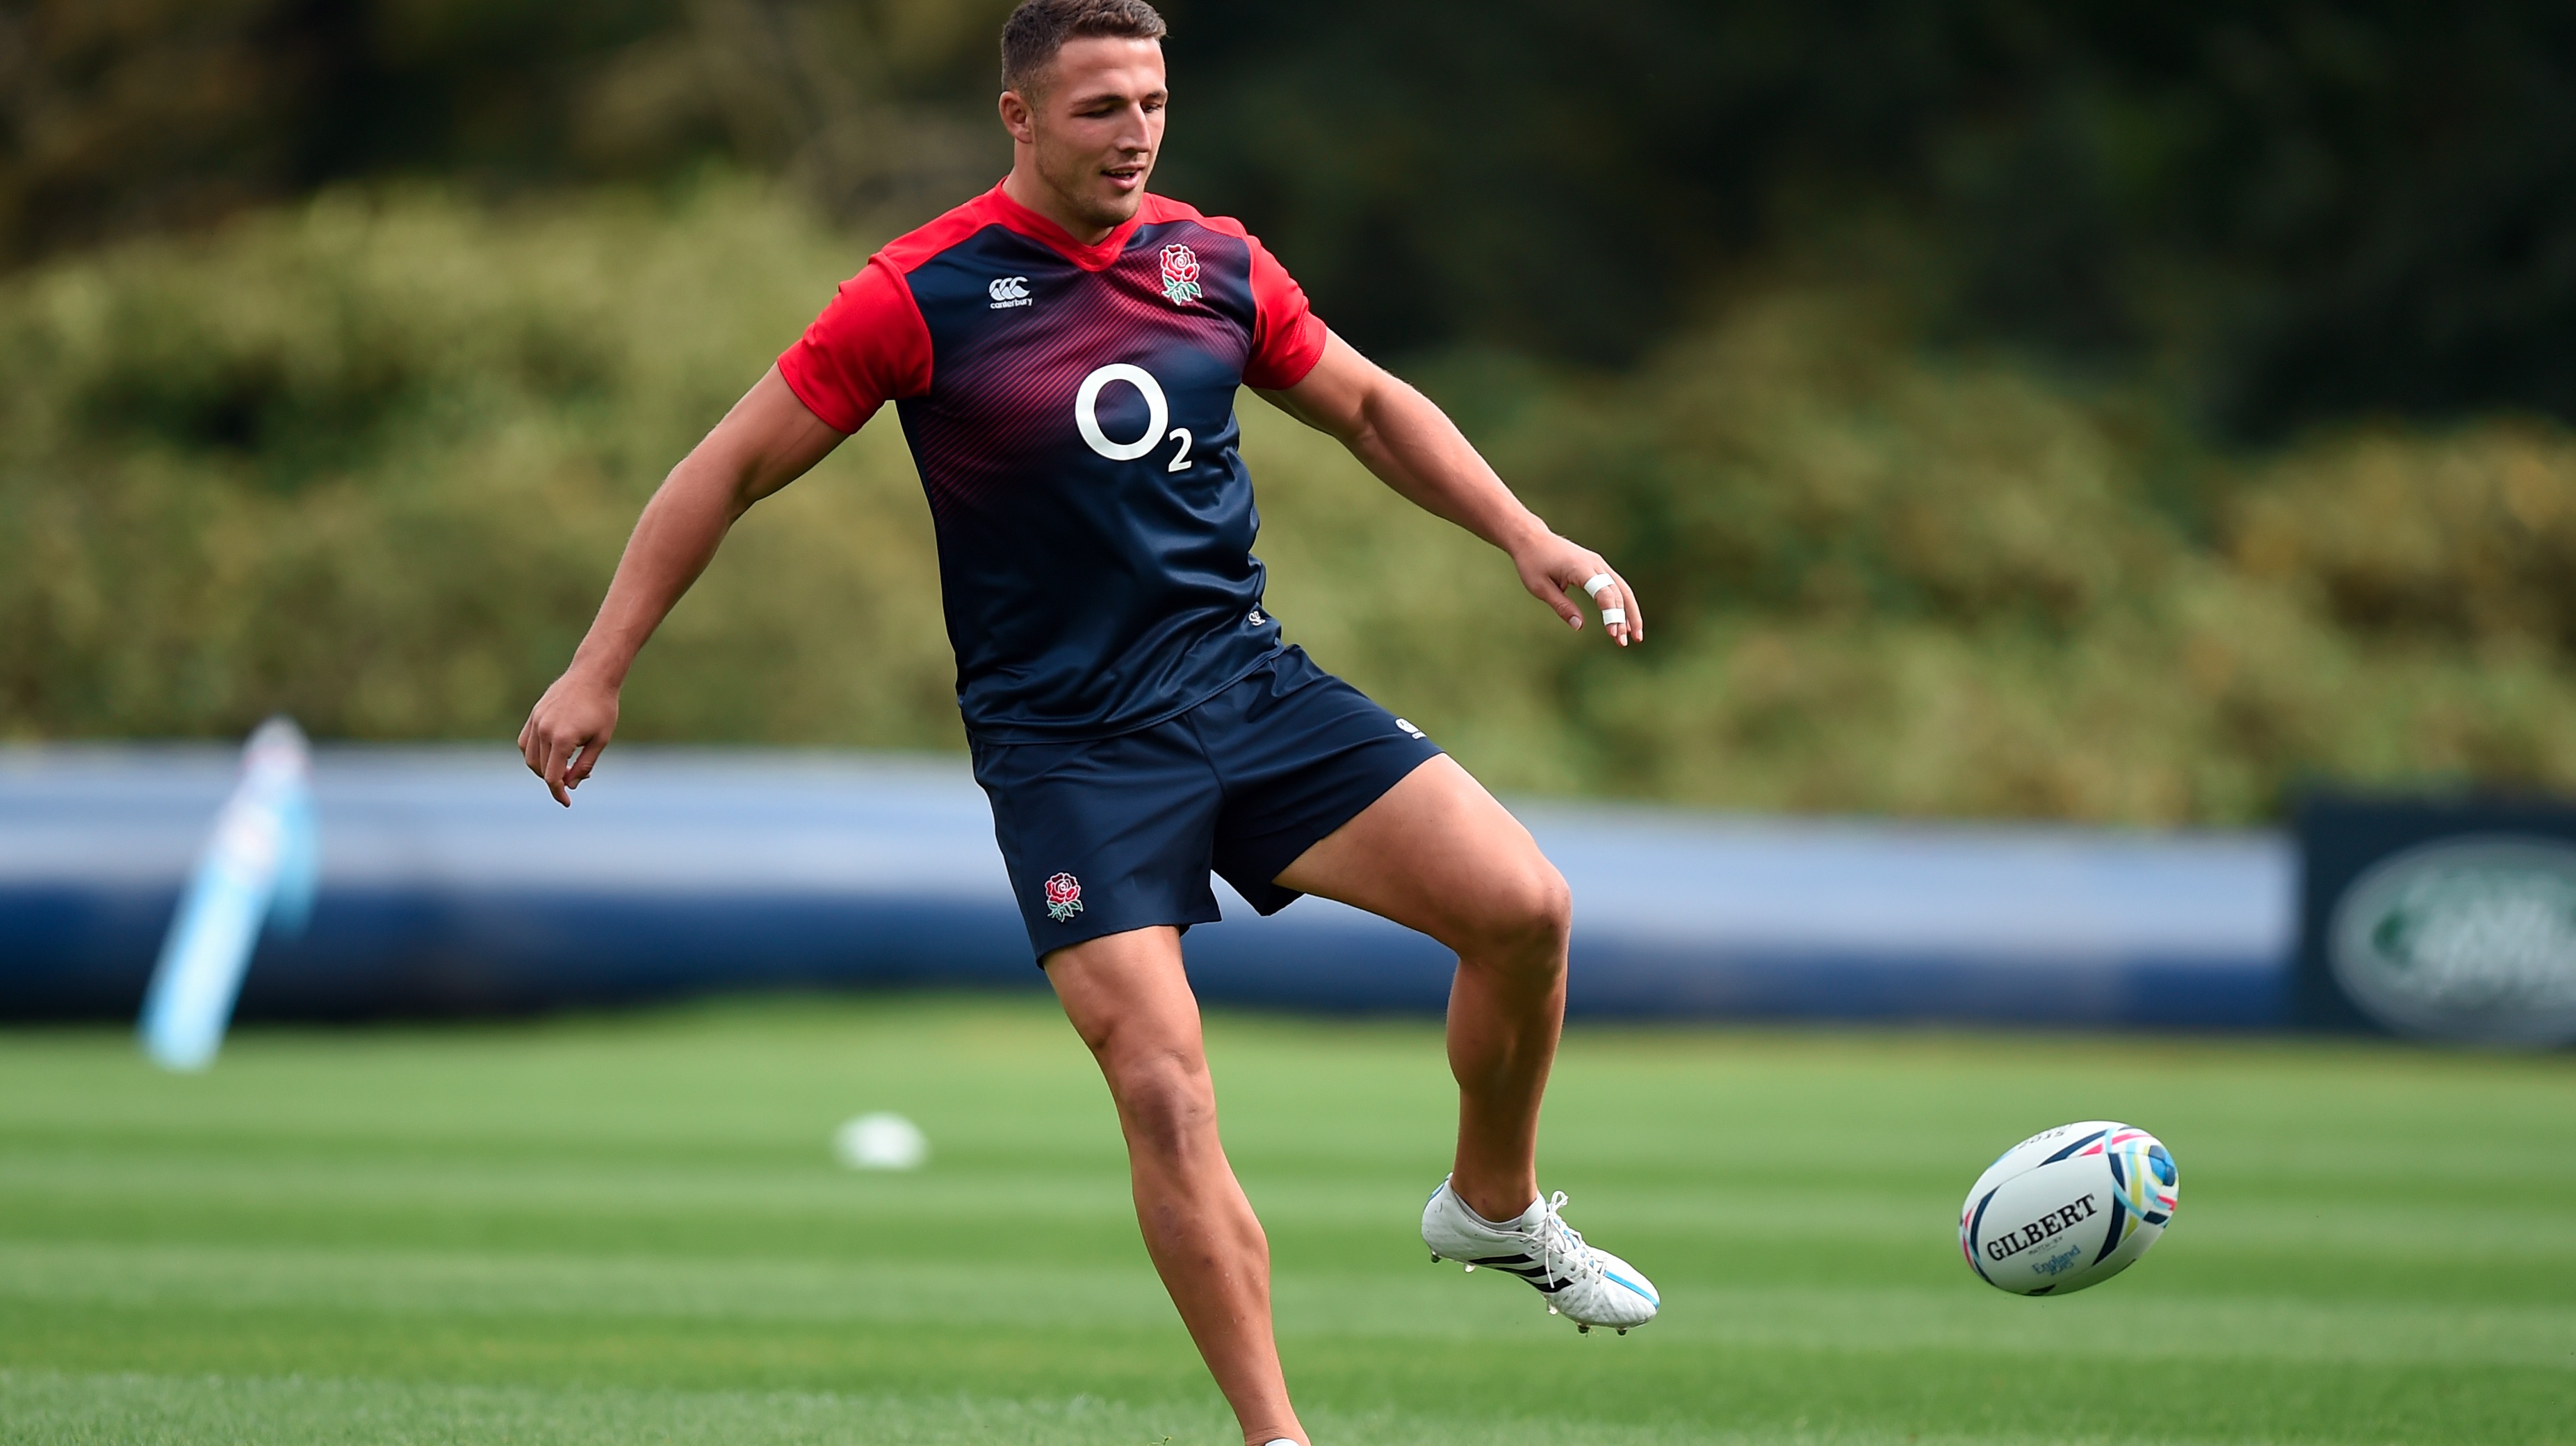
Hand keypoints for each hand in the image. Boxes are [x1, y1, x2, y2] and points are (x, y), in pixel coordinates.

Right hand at [518, 667, 620, 806]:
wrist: (593, 675)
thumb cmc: (603, 708)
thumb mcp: (601, 740)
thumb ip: (584, 765)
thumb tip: (570, 784)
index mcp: (563, 739)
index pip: (553, 777)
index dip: (559, 793)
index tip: (567, 802)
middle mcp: (544, 731)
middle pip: (541, 769)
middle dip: (556, 779)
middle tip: (576, 776)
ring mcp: (536, 721)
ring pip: (529, 757)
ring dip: (543, 768)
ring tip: (564, 766)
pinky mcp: (534, 714)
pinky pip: (525, 742)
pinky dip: (533, 753)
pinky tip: (550, 754)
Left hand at [1513, 534, 1644, 646]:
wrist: (1532, 539)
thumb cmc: (1533, 562)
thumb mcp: (1540, 587)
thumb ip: (1561, 606)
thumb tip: (1579, 626)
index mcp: (1580, 567)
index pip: (1604, 592)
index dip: (1611, 614)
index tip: (1612, 634)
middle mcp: (1594, 563)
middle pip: (1618, 592)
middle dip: (1623, 618)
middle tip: (1623, 643)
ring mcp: (1598, 563)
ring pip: (1622, 588)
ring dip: (1629, 612)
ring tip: (1635, 636)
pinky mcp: (1597, 566)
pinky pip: (1615, 585)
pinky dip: (1622, 603)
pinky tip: (1624, 621)